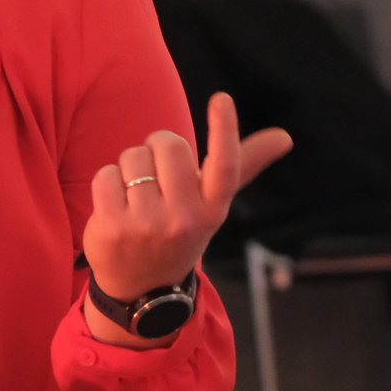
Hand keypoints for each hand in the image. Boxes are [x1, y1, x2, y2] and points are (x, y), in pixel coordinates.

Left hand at [81, 93, 293, 342]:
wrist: (142, 291)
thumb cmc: (179, 232)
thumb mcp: (212, 205)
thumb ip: (244, 165)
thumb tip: (284, 136)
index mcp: (213, 209)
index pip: (225, 165)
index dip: (224, 129)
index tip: (221, 100)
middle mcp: (185, 219)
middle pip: (168, 143)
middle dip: (156, 149)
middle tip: (156, 178)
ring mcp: (148, 226)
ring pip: (133, 157)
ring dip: (129, 169)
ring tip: (137, 199)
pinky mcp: (113, 229)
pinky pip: (106, 176)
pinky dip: (108, 184)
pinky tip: (116, 208)